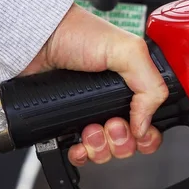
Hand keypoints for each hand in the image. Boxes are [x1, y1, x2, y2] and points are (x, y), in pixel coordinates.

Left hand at [20, 3, 168, 165]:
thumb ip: (150, 85)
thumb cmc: (76, 33)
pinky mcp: (67, 125)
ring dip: (100, 147)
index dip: (148, 134)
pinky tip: (78, 144)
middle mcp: (113, 103)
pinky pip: (81, 154)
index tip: (137, 130)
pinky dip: (81, 154)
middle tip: (111, 124)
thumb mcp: (128, 50)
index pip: (152, 123)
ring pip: (106, 152)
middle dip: (121, 140)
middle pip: (130, 143)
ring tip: (89, 129)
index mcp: (133, 87)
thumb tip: (146, 125)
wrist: (36, 40)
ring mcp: (90, 115)